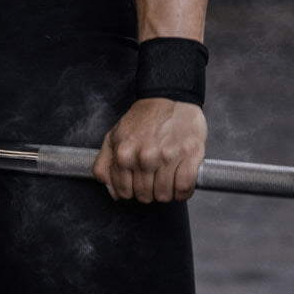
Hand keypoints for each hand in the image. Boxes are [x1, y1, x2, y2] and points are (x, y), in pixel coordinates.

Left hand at [92, 97, 206, 202]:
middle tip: (153, 178)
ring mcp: (167, 157)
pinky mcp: (189, 156)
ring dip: (167, 192)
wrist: (169, 97)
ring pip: (165, 195)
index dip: (131, 191)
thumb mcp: (114, 136)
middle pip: (146, 196)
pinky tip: (179, 180)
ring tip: (166, 177)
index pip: (124, 192)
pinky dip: (183, 191)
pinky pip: (184, 189)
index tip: (137, 183)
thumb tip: (112, 192)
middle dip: (149, 191)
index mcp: (124, 153)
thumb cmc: (143, 119)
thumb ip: (105, 164)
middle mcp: (144, 157)